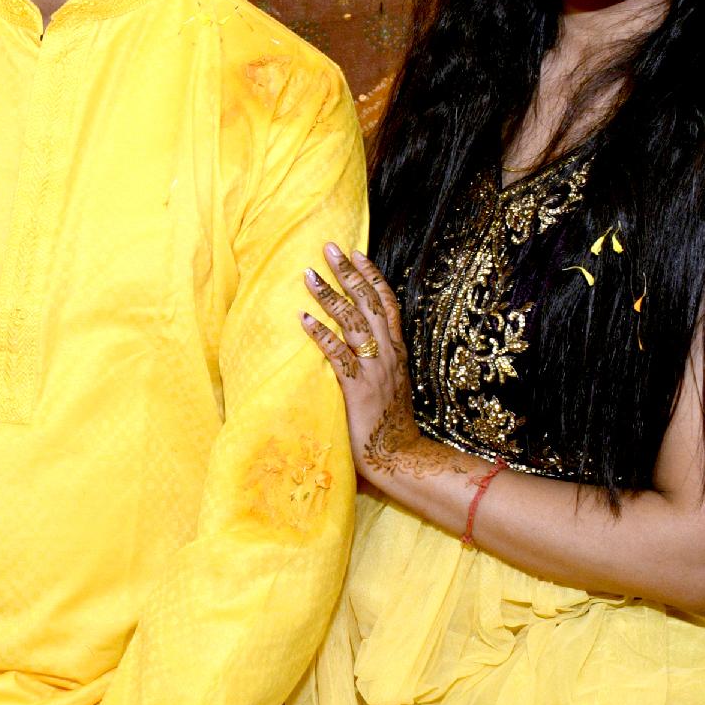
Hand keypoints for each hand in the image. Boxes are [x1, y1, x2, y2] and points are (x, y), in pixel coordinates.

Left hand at [302, 243, 422, 488]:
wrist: (400, 457)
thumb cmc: (391, 425)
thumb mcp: (390, 384)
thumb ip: (378, 362)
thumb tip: (360, 345)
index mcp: (398, 352)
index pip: (387, 304)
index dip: (372, 276)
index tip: (357, 252)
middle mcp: (388, 354)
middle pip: (368, 304)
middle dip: (348, 274)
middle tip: (329, 248)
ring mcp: (374, 370)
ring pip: (352, 323)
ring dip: (329, 296)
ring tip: (309, 274)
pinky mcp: (358, 388)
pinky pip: (338, 355)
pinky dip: (321, 334)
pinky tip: (304, 318)